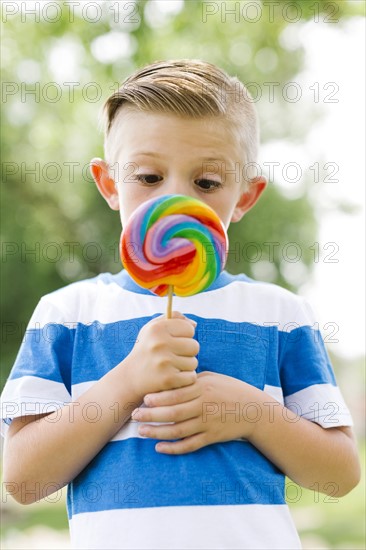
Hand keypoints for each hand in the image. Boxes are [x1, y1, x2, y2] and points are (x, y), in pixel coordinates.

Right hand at [127, 312, 198, 398]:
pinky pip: (191, 377)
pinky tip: (173, 376)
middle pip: (194, 346)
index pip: (189, 329)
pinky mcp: (168, 379)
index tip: (174, 341)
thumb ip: (174, 319)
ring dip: (186, 366)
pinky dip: (185, 379)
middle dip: (187, 352)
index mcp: (157, 329)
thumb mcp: (153, 328)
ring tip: (171, 366)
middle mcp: (160, 344)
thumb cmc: (146, 349)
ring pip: (193, 363)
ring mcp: (164, 362)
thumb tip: (194, 324)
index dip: (185, 336)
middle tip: (174, 355)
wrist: (131, 377)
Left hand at [132, 371, 260, 453]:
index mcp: (203, 388)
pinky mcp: (211, 437)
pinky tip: (159, 447)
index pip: (176, 393)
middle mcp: (204, 406)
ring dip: (157, 432)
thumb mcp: (212, 378)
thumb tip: (170, 377)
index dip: (158, 397)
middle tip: (135, 415)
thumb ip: (192, 379)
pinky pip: (190, 445)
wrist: (254, 410)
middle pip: (173, 412)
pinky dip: (174, 448)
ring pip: (178, 430)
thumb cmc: (230, 389)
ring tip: (141, 432)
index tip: (143, 398)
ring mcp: (208, 423)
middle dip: (151, 415)